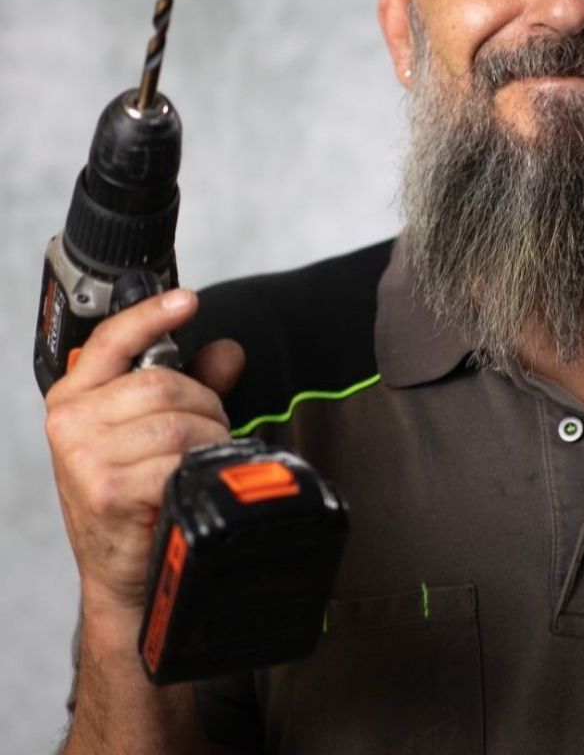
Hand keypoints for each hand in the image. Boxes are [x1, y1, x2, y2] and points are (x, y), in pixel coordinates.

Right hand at [45, 288, 244, 627]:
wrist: (126, 570)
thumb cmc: (137, 496)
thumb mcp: (157, 430)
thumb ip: (193, 384)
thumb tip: (226, 352)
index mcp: (75, 398)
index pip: (113, 339)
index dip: (152, 315)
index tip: (186, 300)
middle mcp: (71, 422)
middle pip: (165, 383)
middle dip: (204, 406)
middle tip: (206, 434)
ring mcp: (84, 456)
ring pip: (178, 421)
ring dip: (205, 439)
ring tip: (195, 461)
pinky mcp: (106, 488)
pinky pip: (176, 459)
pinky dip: (195, 469)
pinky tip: (183, 483)